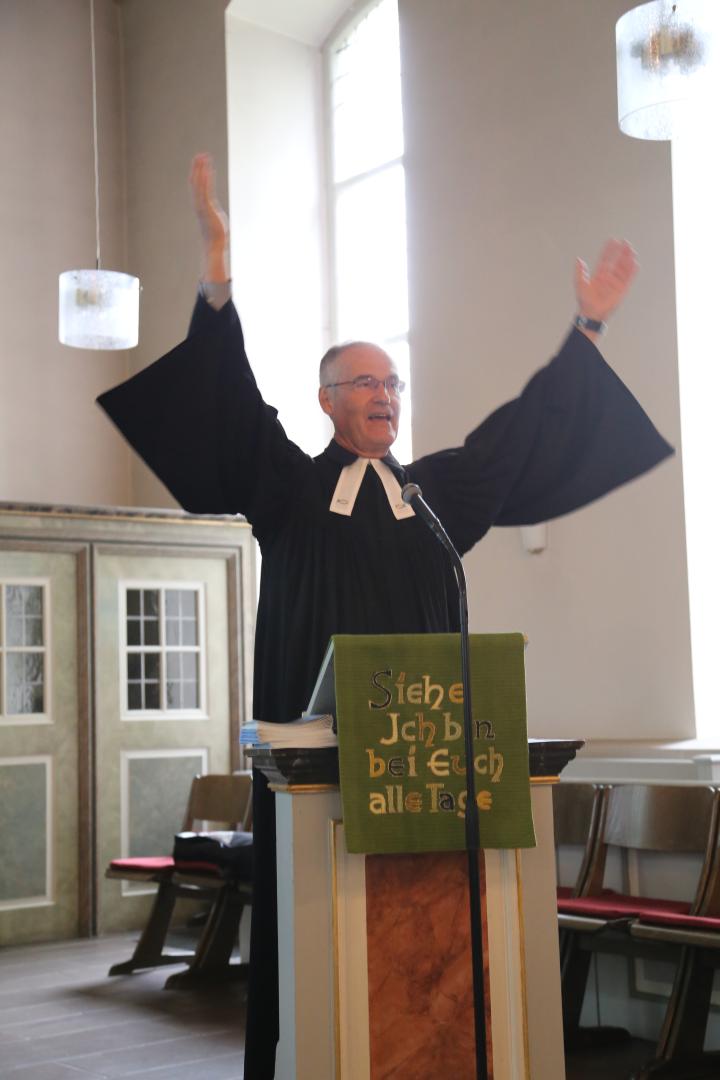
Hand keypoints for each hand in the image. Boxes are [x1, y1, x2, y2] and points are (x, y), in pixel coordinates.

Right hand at [189, 153, 228, 281]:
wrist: (214, 247)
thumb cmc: (217, 238)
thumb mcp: (217, 222)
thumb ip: (215, 215)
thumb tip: (219, 218)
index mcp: (202, 206)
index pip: (198, 187)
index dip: (199, 175)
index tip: (202, 164)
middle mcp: (199, 204)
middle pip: (196, 182)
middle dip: (197, 168)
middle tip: (200, 155)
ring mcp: (201, 205)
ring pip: (198, 183)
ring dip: (201, 169)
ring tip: (203, 157)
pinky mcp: (206, 208)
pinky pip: (205, 190)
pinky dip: (206, 179)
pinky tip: (208, 169)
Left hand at [574, 238, 637, 323]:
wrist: (591, 313)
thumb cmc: (585, 301)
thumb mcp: (580, 284)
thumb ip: (580, 272)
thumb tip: (578, 259)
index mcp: (599, 274)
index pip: (606, 259)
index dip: (609, 250)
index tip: (613, 240)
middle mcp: (609, 277)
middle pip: (617, 261)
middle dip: (621, 252)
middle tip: (625, 242)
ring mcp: (616, 282)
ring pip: (624, 268)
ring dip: (627, 259)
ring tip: (631, 250)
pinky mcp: (621, 289)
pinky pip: (628, 279)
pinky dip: (632, 271)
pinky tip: (635, 263)